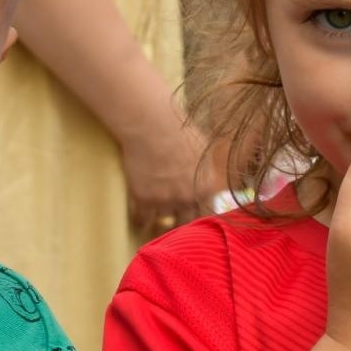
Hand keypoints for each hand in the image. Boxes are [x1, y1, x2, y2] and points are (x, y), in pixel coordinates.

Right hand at [118, 103, 220, 236]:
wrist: (152, 124)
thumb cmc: (179, 129)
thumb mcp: (203, 150)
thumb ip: (207, 171)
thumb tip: (211, 179)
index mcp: (207, 187)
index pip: (209, 215)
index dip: (201, 220)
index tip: (195, 222)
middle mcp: (188, 198)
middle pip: (186, 225)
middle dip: (180, 226)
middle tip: (174, 226)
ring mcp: (165, 201)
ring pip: (162, 224)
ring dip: (159, 223)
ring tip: (154, 225)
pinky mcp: (144, 199)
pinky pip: (142, 220)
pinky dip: (140, 220)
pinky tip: (139, 220)